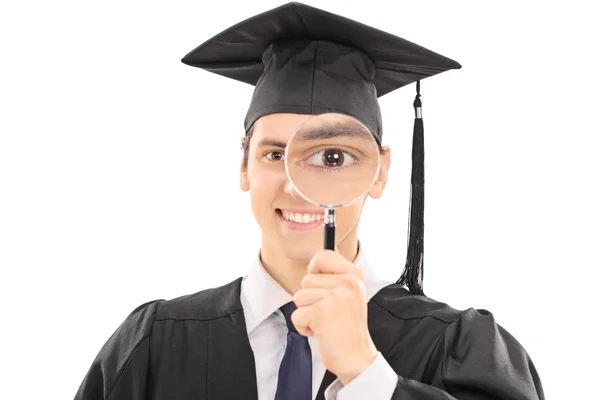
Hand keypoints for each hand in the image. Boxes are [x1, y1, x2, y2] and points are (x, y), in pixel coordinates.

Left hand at [291, 249, 378, 384]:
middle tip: (328, 313)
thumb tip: (314, 262)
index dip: (315, 269)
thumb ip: (334, 278)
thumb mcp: (349, 295)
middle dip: (311, 299)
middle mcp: (347, 283)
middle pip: (307, 279)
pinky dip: (303, 327)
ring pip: (299, 296)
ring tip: (325, 322)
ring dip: (307, 313)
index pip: (324, 255)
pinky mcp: (321, 313)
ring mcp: (335, 297)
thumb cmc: (348, 328)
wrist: (356, 358)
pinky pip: (296, 314)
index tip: (321, 285)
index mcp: (354, 275)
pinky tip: (320, 332)